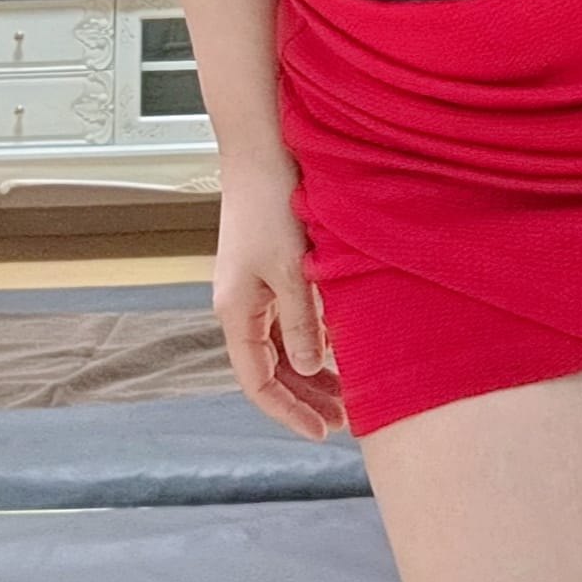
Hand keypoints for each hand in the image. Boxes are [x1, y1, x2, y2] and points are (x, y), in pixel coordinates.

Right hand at [212, 146, 347, 438]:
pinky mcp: (266, 266)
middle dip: (303, 396)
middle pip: (269, 367)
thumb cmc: (273, 204)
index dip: (288, 411)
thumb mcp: (291, 270)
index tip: (323, 432)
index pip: (257, 381)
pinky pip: (285, 318)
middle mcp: (239, 304)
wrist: (262, 149)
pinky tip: (336, 342)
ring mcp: (252, 285)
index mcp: (236, 311)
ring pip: (279, 344)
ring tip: (345, 391)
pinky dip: (309, 337)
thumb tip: (309, 368)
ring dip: (309, 369)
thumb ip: (301, 322)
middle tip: (344, 419)